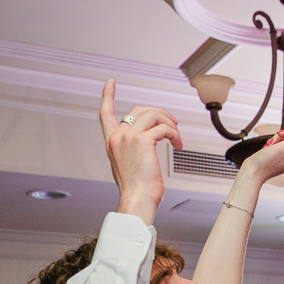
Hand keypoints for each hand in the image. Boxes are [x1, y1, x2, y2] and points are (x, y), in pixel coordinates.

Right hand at [100, 79, 181, 224]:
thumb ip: (133, 150)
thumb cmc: (136, 190)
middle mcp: (118, 137)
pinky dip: (175, 134)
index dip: (107, 96)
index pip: (105, 114)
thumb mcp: (128, 166)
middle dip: (159, 113)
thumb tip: (150, 140)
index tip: (110, 83)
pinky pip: (164, 128)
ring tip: (177, 138)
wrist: (136, 201)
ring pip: (153, 115)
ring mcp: (129, 138)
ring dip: (170, 123)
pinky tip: (178, 144)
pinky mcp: (143, 141)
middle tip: (172, 124)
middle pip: (139, 110)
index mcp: (112, 143)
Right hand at [241, 127, 283, 183]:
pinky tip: (268, 148)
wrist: (251, 172)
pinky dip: (273, 143)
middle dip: (283, 136)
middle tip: (274, 142)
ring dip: (277, 139)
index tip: (281, 135)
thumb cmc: (265, 163)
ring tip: (270, 146)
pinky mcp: (279, 157)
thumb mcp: (283, 148)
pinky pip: (280, 144)